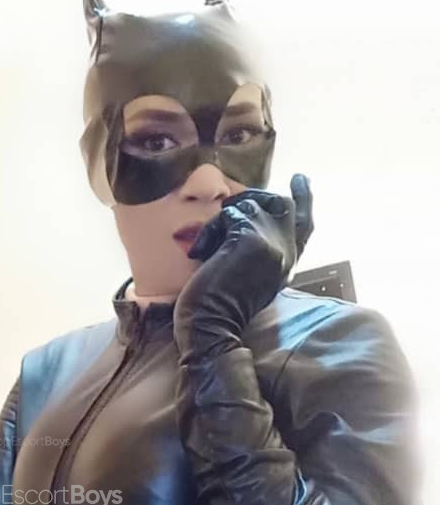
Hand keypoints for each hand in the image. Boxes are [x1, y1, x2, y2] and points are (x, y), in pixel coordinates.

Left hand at [173, 173, 313, 361]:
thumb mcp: (250, 279)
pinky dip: (210, 231)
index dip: (304, 200)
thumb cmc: (220, 309)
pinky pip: (229, 215)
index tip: (300, 179)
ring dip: (224, 218)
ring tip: (208, 246)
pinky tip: (199, 253)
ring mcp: (271, 243)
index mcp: (287, 264)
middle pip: (282, 205)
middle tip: (231, 204)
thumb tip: (244, 223)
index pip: (305, 226)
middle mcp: (286, 252)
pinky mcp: (250, 237)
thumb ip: (259, 253)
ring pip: (251, 206)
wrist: (211, 326)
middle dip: (256, 197)